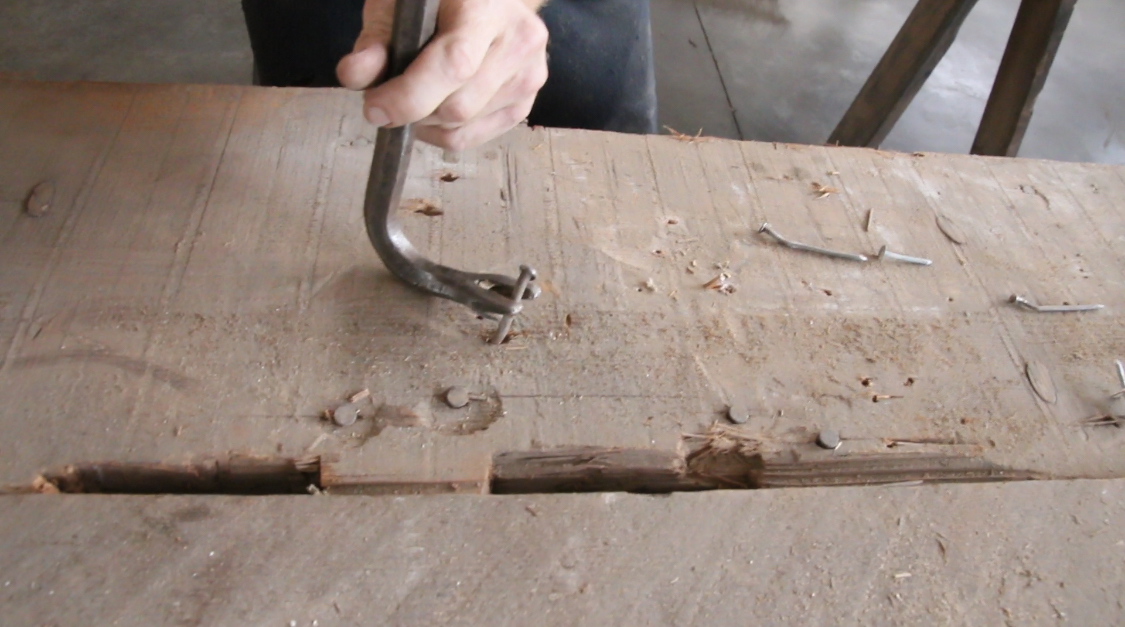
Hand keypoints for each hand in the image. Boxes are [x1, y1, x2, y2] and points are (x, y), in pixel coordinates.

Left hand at [337, 0, 548, 150]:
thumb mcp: (400, 2)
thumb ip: (376, 38)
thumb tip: (355, 75)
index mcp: (488, 8)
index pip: (454, 65)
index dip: (410, 96)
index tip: (374, 108)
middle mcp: (519, 41)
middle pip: (458, 106)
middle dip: (413, 111)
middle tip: (386, 100)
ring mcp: (529, 75)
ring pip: (463, 126)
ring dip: (425, 122)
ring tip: (413, 96)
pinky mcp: (526, 102)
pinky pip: (473, 138)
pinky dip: (441, 133)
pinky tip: (431, 110)